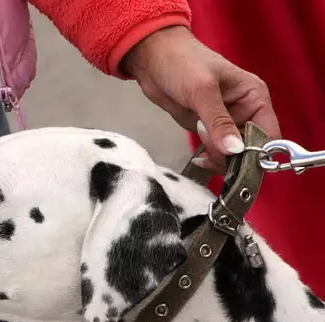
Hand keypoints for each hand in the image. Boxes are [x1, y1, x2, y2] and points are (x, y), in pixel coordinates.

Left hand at [122, 26, 279, 172]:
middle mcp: (244, 111)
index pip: (269, 133)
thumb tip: (235, 150)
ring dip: (218, 157)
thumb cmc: (182, 62)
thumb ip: (218, 122)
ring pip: (231, 153)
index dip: (259, 152)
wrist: (151, 58)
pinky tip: (199, 157)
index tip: (240, 163)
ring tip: (201, 144)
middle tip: (211, 152)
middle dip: (233, 157)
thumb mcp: (202, 90)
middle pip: (250, 148)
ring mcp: (224, 121)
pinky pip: (214, 150)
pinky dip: (209, 157)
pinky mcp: (205, 128)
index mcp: (253, 96)